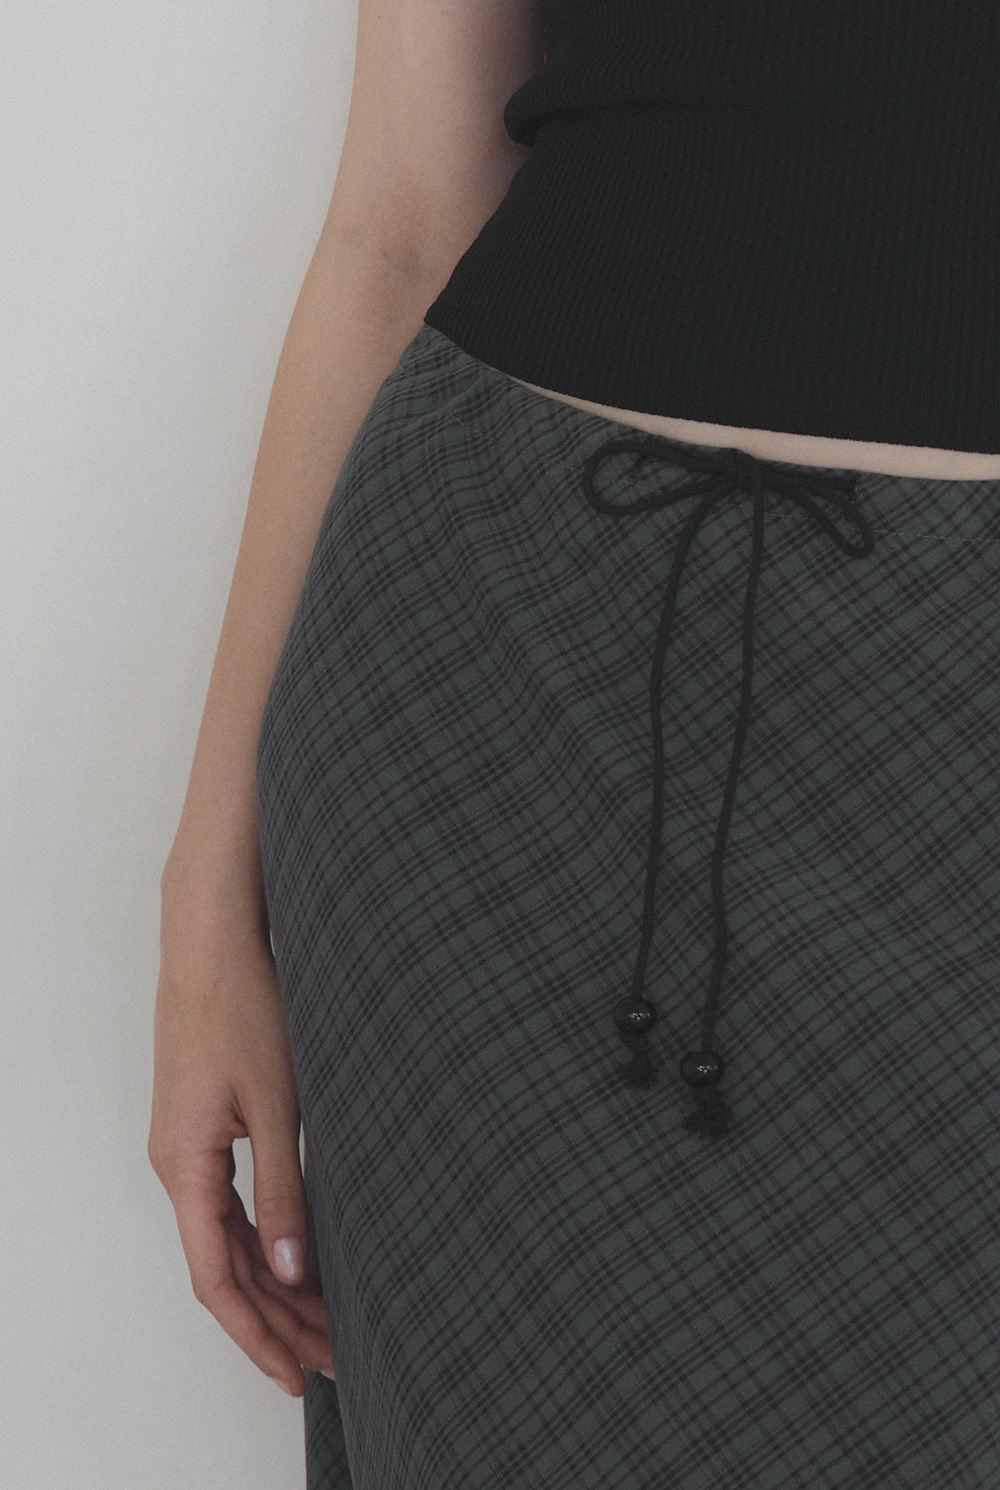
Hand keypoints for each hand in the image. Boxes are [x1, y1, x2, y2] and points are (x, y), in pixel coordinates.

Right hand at [148, 892, 335, 1395]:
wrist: (213, 939)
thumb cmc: (241, 1006)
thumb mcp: (275, 1104)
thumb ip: (283, 1191)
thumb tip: (292, 1271)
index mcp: (184, 1167)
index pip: (214, 1280)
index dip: (256, 1335)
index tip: (297, 1375)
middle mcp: (176, 1166)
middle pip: (221, 1268)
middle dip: (276, 1319)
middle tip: (332, 1357)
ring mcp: (186, 1147)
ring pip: (224, 1239)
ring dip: (271, 1282)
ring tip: (324, 1320)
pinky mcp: (203, 1126)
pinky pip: (226, 1204)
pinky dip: (261, 1240)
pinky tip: (296, 1257)